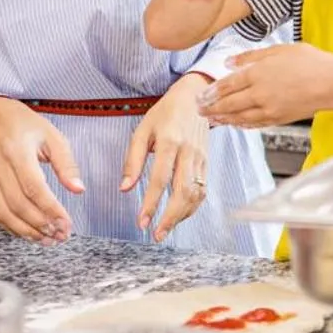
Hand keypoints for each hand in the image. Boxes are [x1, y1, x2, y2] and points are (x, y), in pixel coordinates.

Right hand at [0, 97, 84, 244]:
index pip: (33, 187)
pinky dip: (12, 227)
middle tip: (61, 235)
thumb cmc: (27, 126)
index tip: (66, 223)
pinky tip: (30, 234)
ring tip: (49, 240)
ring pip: (4, 213)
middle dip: (41, 224)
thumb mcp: (53, 136)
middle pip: (18, 204)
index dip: (50, 208)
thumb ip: (66, 164)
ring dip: (27, 231)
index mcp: (17, 152)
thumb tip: (79, 189)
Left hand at [121, 74, 212, 241]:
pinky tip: (179, 215)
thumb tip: (125, 188)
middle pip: (183, 192)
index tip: (141, 222)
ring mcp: (201, 158)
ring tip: (165, 229)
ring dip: (181, 216)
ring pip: (195, 194)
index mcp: (171, 143)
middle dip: (170, 217)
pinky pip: (202, 189)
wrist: (196, 96)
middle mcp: (189, 152)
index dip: (150, 203)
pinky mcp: (207, 162)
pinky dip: (192, 206)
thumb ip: (133, 159)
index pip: (161, 179)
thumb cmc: (165, 113)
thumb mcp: (143, 130)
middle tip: (156, 235)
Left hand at [202, 43, 332, 128]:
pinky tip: (236, 123)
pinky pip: (254, 124)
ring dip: (222, 119)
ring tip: (212, 119)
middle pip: (228, 103)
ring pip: (238, 117)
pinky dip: (241, 124)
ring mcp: (269, 109)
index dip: (211, 92)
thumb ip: (251, 56)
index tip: (201, 95)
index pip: (227, 85)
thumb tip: (229, 62)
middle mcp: (259, 93)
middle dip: (211, 108)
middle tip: (199, 110)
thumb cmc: (312, 62)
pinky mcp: (278, 119)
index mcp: (258, 73)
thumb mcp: (279, 50)